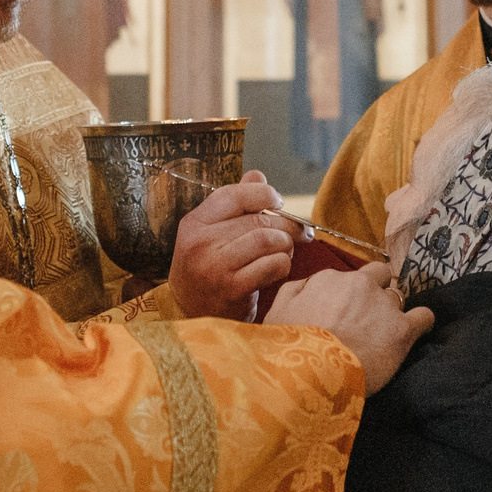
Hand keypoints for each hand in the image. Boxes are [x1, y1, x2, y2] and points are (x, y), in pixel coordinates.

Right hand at [167, 169, 297, 318]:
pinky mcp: (232, 289)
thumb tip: (257, 175)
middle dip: (285, 224)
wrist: (191, 316)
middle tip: (299, 231)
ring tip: (284, 250)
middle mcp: (200, 243)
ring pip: (267, 240)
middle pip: (257, 219)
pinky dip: (283, 265)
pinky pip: (272, 265)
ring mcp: (215, 267)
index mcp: (194, 223)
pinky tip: (277, 269)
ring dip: (285, 244)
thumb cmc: (206, 270)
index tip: (279, 202)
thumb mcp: (210, 234)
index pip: (233, 194)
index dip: (263, 193)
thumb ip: (234, 204)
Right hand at [265, 262, 431, 392]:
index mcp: (331, 279)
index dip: (351, 293)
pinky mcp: (403, 330)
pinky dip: (423, 322)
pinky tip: (418, 330)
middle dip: (378, 291)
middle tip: (369, 316)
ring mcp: (384, 306)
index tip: (348, 309)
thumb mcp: (277, 310)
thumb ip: (296, 289)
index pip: (352, 276)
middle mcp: (361, 285)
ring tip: (385, 332)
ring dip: (393, 311)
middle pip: (380, 277)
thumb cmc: (290, 346)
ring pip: (398, 297)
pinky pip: (424, 316)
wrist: (312, 374)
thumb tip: (310, 284)